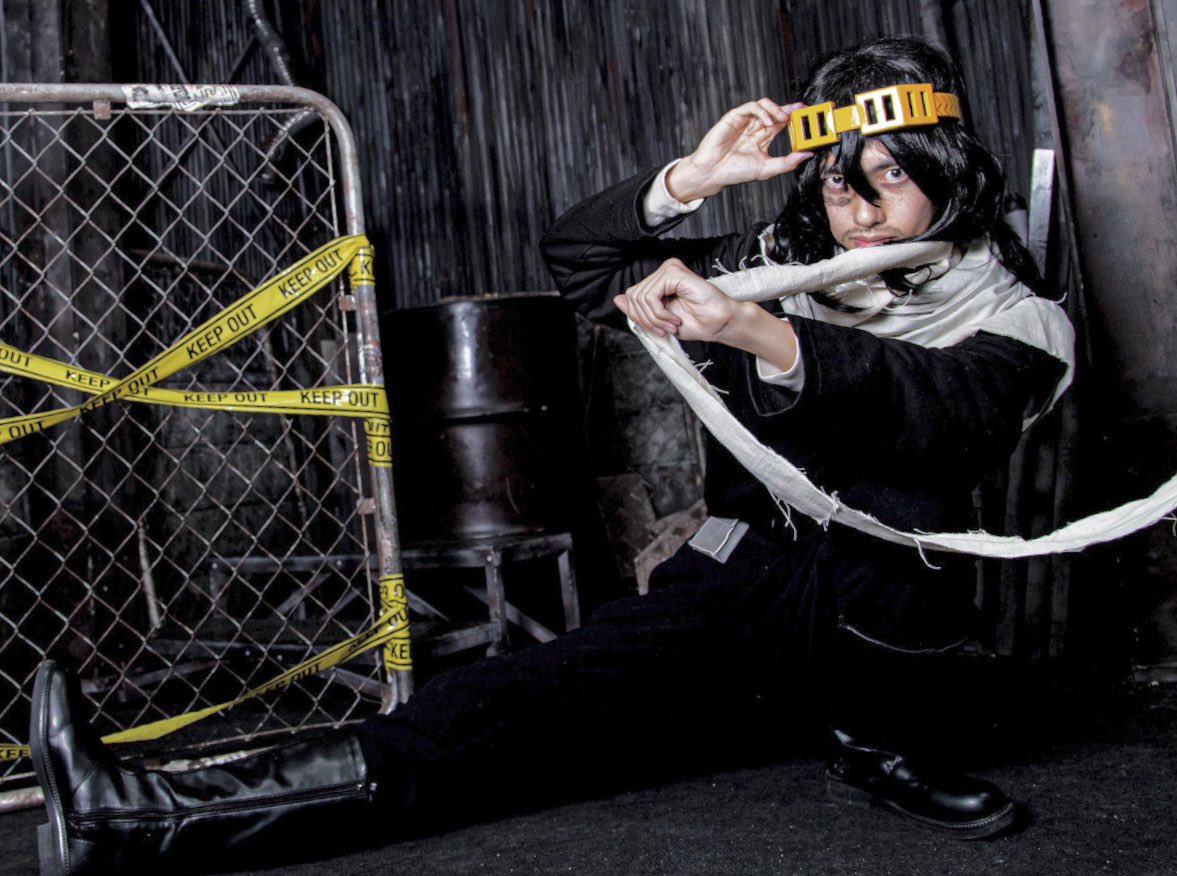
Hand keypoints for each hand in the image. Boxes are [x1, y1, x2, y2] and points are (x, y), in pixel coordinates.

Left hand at [614, 259, 798, 370]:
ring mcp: (669, 270)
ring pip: (640, 298)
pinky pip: (651, 296)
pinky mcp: (673, 272)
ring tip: (672, 325)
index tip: (658, 330)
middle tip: (666, 329)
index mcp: (659, 281)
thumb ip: (639, 309)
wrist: (719, 324)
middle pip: (633, 297)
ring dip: (655, 319)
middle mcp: (663, 271)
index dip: (639, 317)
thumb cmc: (696, 322)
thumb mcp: (659, 320)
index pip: (631, 296)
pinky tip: (674, 318)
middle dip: (646, 319)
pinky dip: (659, 313)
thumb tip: (616, 299)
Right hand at [666, 99, 813, 200]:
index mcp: (762, 138)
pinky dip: (762, 111)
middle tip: (800, 110)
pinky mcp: (734, 117)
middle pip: (775, 111)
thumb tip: (808, 154)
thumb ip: (787, 162)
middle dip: (789, 109)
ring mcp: (744, 122)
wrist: (713, 172)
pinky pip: (751, 107)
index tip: (806, 114)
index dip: (794, 117)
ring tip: (782, 119)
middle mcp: (754, 128)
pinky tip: (767, 122)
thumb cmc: (736, 172)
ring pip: (764, 105)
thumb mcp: (767, 169)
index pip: (782, 123)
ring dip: (775, 109)